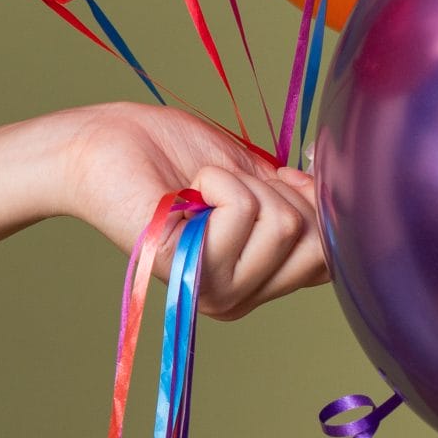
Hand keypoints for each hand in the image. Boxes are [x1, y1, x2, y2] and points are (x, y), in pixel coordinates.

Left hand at [51, 102, 328, 318]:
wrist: (102, 142)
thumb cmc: (168, 152)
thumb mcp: (253, 177)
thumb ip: (297, 203)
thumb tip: (334, 202)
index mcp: (259, 279)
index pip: (332, 257)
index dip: (313, 205)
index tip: (271, 180)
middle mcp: (241, 296)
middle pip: (316, 239)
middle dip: (277, 191)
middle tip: (223, 184)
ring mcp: (216, 290)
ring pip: (284, 222)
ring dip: (241, 182)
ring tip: (199, 186)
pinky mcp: (188, 269)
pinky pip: (244, 211)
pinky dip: (219, 179)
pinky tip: (187, 190)